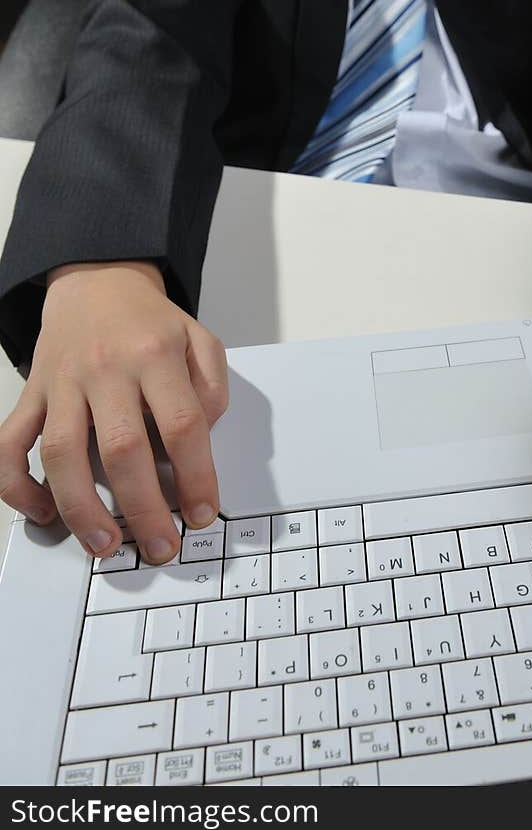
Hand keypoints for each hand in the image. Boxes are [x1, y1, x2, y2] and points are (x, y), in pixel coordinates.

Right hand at [0, 261, 227, 563]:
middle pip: (122, 448)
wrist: (97, 282)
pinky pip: (10, 443)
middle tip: (160, 547)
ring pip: (61, 453)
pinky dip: (17, 484)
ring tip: (105, 545)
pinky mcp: (32, 393)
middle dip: (143, 507)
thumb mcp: (200, 339)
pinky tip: (42, 512)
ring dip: (81, 507)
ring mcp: (62, 383)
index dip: (196, 476)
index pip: (181, 424)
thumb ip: (213, 388)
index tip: (203, 514)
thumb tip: (201, 443)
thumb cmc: (151, 323)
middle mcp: (106, 369)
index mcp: (156, 355)